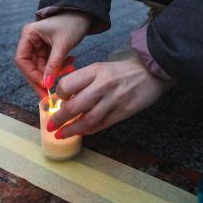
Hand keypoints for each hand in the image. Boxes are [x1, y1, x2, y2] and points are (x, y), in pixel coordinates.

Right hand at [15, 11, 90, 96]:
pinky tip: (71, 64)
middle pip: (31, 66)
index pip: (22, 60)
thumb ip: (53, 65)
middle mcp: (31, 41)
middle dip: (42, 78)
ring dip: (54, 73)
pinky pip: (50, 64)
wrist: (85, 14)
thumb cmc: (72, 23)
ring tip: (69, 71)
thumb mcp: (62, 45)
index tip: (43, 85)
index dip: (31, 75)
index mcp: (29, 35)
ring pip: (42, 67)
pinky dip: (60, 67)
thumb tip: (46, 84)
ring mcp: (39, 46)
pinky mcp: (49, 49)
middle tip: (50, 93)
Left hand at [47, 57, 173, 137]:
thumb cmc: (122, 70)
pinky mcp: (123, 111)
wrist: (151, 72)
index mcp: (94, 71)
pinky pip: (101, 125)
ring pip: (87, 120)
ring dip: (71, 130)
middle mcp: (102, 85)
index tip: (57, 102)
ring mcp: (114, 100)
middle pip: (74, 106)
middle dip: (59, 119)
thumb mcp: (100, 68)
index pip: (67, 85)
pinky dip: (88, 130)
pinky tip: (81, 132)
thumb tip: (64, 98)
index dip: (59, 96)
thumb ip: (84, 81)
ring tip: (61, 135)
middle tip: (51, 126)